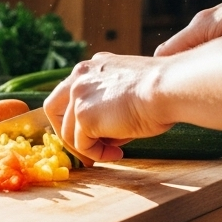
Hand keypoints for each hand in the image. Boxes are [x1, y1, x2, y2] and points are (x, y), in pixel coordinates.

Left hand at [44, 53, 174, 161]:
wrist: (167, 88)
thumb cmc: (160, 91)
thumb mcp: (127, 91)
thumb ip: (108, 107)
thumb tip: (103, 136)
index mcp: (91, 67)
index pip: (69, 93)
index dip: (74, 117)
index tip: (90, 133)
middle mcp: (79, 76)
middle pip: (54, 110)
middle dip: (66, 133)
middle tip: (86, 151)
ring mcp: (78, 95)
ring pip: (68, 133)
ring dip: (89, 148)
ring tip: (113, 153)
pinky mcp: (84, 116)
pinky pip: (82, 145)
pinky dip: (98, 154)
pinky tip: (118, 153)